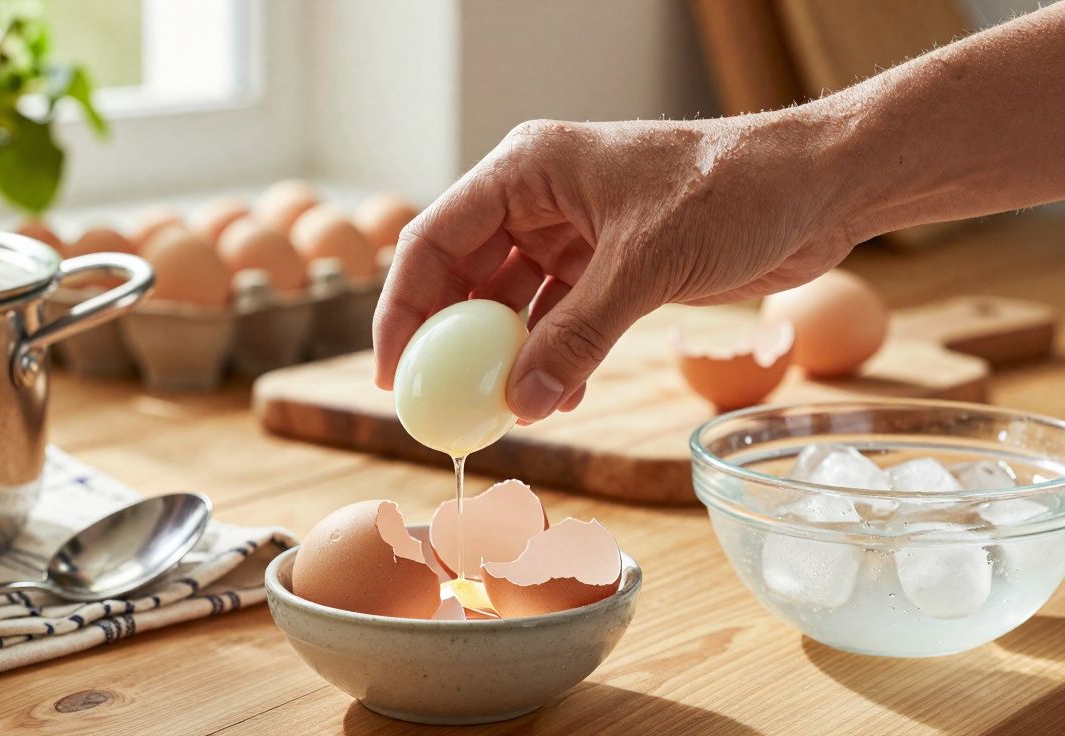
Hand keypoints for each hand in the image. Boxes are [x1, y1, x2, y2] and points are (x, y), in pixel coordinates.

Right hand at [372, 114, 856, 421]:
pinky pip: (558, 321)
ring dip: (506, 359)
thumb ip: (577, 336)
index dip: (404, 308)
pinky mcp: (608, 267)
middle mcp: (539, 199)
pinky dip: (554, 359)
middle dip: (451, 342)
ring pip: (511, 305)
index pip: (435, 239)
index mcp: (526, 170)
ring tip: (502, 411)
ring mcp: (572, 234)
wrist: (817, 187)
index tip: (392, 372)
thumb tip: (521, 403)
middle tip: (442, 405)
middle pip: (464, 275)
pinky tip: (559, 397)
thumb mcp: (644, 264)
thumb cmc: (732, 190)